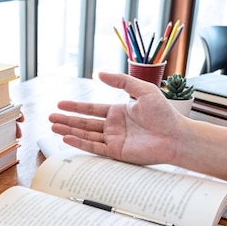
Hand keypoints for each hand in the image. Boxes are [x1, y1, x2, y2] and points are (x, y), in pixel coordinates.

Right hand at [49, 72, 184, 165]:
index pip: (91, 110)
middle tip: (50, 118)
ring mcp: (114, 140)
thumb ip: (121, 81)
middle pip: (84, 123)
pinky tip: (67, 138)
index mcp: (118, 112)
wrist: (176, 136)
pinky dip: (80, 143)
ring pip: (86, 135)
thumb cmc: (164, 114)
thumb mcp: (143, 90)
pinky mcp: (116, 152)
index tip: (60, 104)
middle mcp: (113, 126)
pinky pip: (94, 147)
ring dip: (69, 131)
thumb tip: (99, 73)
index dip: (75, 107)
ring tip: (53, 127)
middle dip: (67, 120)